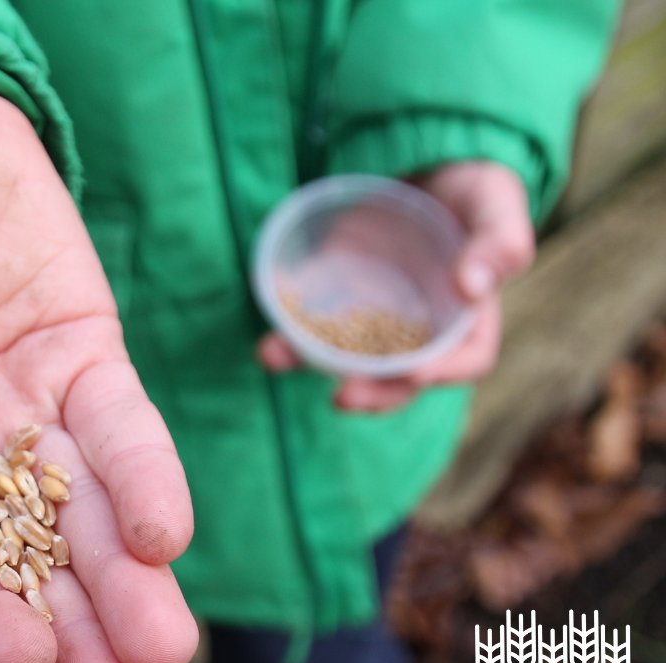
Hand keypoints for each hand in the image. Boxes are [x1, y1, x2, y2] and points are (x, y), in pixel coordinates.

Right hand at [0, 84, 196, 662]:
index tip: (23, 656)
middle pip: (26, 572)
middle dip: (78, 641)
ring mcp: (30, 419)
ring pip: (86, 519)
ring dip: (127, 585)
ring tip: (163, 650)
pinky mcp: (87, 364)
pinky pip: (122, 430)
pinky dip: (144, 478)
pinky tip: (162, 532)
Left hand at [258, 161, 535, 410]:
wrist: (424, 161)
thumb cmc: (472, 185)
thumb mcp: (495, 201)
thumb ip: (498, 242)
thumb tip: (472, 288)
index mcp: (469, 315)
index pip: (466, 359)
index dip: (443, 372)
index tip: (415, 374)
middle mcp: (420, 327)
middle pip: (400, 377)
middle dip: (373, 393)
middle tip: (342, 396)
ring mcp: (376, 316)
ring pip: (347, 357)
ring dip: (310, 364)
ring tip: (276, 359)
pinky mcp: (339, 298)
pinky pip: (314, 326)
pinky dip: (289, 335)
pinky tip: (268, 335)